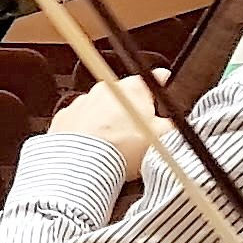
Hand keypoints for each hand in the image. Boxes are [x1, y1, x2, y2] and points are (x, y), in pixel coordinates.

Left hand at [47, 73, 162, 164]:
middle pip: (126, 97)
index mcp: (133, 88)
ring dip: (108, 123)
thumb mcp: (161, 139)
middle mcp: (106, 90)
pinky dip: (86, 133)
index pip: (155, 79)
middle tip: (138, 135)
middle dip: (133, 113)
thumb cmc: (121, 149)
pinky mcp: (65, 119)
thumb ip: (172, 127)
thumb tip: (176, 127)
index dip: (164, 85)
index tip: (165, 86)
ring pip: (101, 110)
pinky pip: (79, 123)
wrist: (82, 164)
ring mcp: (83, 103)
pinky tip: (93, 149)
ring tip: (114, 146)